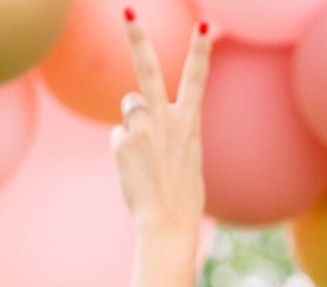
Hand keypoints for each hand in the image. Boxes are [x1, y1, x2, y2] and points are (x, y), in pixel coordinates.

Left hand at [113, 12, 211, 286]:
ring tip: (148, 156)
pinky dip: (126, 150)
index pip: (198, 82)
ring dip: (135, 124)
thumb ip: (168, 130)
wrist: (168, 225)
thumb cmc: (182, 198)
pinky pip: (120, 134)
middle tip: (128, 11)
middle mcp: (166, 122)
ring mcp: (142, 130)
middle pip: (149, 71)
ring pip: (130, 108)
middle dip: (138, 39)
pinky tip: (137, 171)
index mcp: (190, 126)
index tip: (206, 28)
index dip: (202, 53)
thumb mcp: (187, 159)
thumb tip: (134, 111)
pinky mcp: (122, 141)